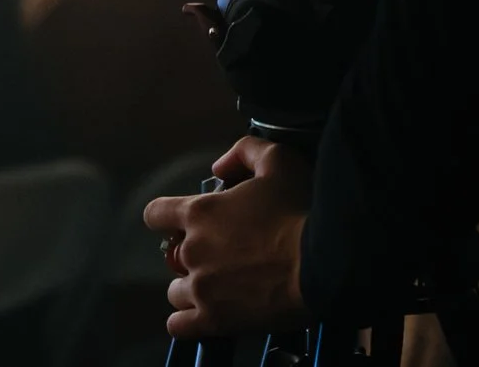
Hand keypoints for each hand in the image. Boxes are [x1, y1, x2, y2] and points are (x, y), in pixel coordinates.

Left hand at [141, 135, 313, 338]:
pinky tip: (205, 315)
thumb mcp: (277, 160)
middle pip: (171, 256)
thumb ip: (243, 152)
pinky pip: (180, 326)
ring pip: (176, 291)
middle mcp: (192, 250)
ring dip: (192, 288)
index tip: (184, 223)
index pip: (156, 214)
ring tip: (220, 287)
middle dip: (193, 254)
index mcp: (200, 212)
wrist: (322, 263)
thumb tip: (219, 167)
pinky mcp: (215, 319)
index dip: (167, 217)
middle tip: (223, 255)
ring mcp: (201, 288)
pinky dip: (187, 321)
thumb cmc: (300, 211)